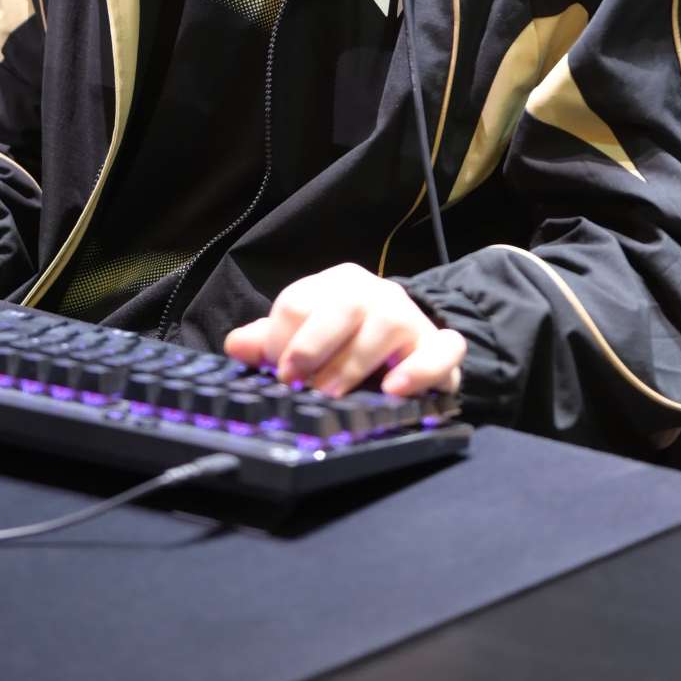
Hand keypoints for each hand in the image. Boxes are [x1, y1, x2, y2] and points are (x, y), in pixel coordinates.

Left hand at [224, 263, 465, 397]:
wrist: (408, 344)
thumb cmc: (347, 342)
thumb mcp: (306, 336)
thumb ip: (270, 341)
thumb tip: (236, 346)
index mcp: (336, 285)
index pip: (298, 302)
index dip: (279, 340)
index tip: (275, 372)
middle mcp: (374, 292)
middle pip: (341, 305)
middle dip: (312, 345)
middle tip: (296, 382)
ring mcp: (409, 317)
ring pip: (386, 325)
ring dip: (353, 364)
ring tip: (332, 395)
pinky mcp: (439, 346)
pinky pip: (443, 349)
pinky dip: (421, 370)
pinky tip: (393, 390)